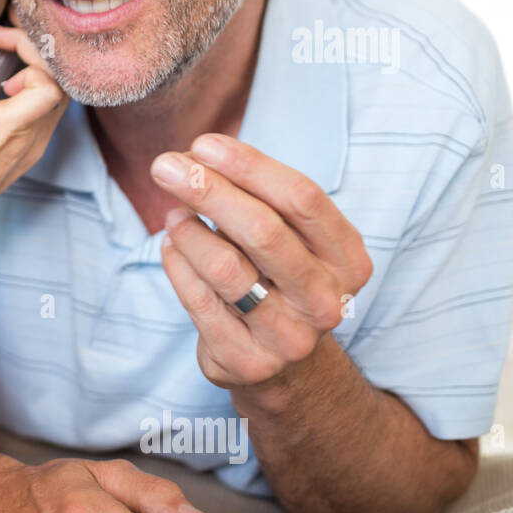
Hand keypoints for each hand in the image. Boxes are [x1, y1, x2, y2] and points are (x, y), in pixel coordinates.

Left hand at [0, 24, 65, 256]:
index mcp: (24, 140)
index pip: (51, 86)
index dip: (33, 54)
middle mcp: (35, 138)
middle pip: (62, 77)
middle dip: (36, 42)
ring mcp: (29, 135)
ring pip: (61, 75)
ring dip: (32, 46)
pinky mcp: (10, 129)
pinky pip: (48, 84)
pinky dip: (29, 62)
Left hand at [153, 134, 373, 387]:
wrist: (286, 367)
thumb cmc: (278, 280)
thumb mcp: (287, 238)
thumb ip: (255, 198)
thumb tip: (196, 157)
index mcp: (347, 259)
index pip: (302, 198)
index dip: (250, 166)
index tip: (203, 145)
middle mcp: (326, 299)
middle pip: (263, 230)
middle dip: (208, 190)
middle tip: (165, 166)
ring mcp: (289, 336)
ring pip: (226, 267)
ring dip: (188, 231)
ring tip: (173, 214)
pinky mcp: (247, 360)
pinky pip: (199, 300)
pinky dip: (177, 265)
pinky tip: (170, 246)